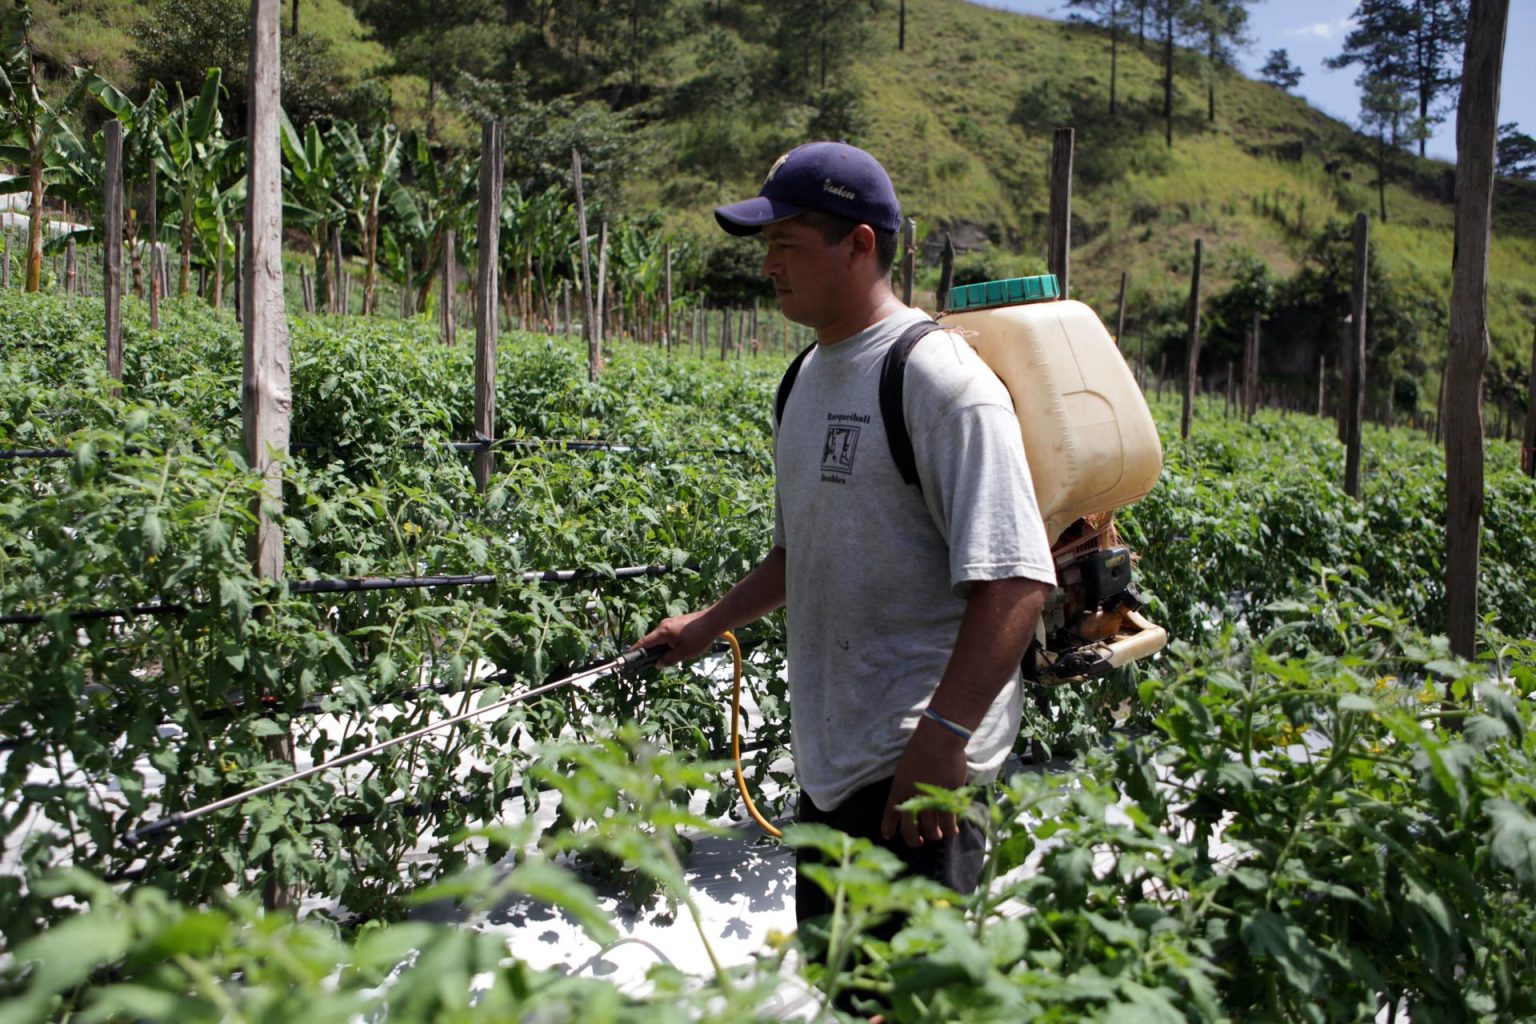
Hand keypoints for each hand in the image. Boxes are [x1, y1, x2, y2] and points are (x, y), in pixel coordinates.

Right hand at [629, 610, 717, 667]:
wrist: (714, 621)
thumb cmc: (699, 637)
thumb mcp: (683, 653)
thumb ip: (668, 660)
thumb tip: (657, 665)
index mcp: (662, 632)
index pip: (643, 643)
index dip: (634, 651)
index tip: (626, 657)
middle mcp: (663, 625)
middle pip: (651, 640)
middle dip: (650, 652)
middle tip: (650, 664)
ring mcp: (671, 622)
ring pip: (661, 638)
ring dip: (662, 648)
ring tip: (670, 657)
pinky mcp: (677, 622)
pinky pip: (668, 634)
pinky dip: (668, 643)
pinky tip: (678, 649)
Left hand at [880, 717, 969, 847]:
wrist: (938, 740)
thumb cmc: (921, 747)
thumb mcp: (905, 767)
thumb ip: (907, 784)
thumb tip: (912, 797)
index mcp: (898, 789)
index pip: (890, 814)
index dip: (888, 827)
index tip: (888, 836)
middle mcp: (912, 798)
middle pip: (910, 829)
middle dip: (914, 840)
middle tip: (920, 842)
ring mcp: (929, 800)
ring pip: (930, 829)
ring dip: (934, 835)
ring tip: (938, 835)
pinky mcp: (947, 799)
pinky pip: (948, 822)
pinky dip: (950, 829)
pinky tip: (953, 831)